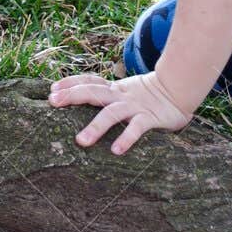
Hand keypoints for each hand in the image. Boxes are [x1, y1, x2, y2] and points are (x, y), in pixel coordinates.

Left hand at [48, 67, 193, 155]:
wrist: (179, 89)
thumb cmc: (147, 96)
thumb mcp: (124, 92)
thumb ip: (107, 95)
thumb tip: (80, 100)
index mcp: (114, 89)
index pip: (89, 81)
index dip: (70, 83)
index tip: (52, 89)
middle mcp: (121, 95)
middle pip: (93, 91)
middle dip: (73, 95)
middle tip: (53, 102)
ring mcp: (135, 106)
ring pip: (111, 113)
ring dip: (96, 126)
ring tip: (81, 141)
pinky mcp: (150, 118)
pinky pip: (136, 128)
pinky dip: (126, 138)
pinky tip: (116, 150)